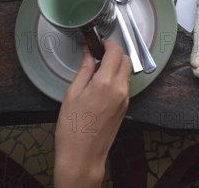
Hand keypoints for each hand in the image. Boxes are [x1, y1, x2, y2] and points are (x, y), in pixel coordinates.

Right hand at [54, 40, 131, 187]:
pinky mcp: (125, 107)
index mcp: (105, 83)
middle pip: (126, 60)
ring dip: (116, 67)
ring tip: (96, 72)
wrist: (83, 156)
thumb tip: (88, 54)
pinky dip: (116, 79)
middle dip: (114, 54)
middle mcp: (120, 89)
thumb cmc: (72, 129)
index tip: (99, 43)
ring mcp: (125, 99)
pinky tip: (100, 85)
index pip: (115, 52)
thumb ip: (83, 70)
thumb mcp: (72, 94)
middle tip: (97, 56)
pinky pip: (124, 86)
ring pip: (127, 73)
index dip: (107, 44)